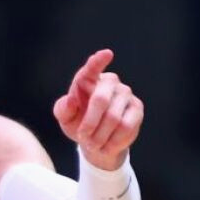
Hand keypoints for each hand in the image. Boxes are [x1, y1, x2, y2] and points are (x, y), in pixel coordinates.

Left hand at [53, 49, 143, 169]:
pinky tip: (106, 146)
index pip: (92, 68)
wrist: (96, 141)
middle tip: (83, 138)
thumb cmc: (78, 123)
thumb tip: (71, 100)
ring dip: (100, 136)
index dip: (98, 62)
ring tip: (93, 144)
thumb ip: (63, 108)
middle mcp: (109, 82)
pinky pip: (126, 127)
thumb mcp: (65, 118)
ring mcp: (125, 94)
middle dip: (89, 123)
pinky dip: (113, 141)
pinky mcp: (136, 108)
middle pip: (101, 100)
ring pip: (114, 118)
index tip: (106, 54)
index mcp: (88, 80)